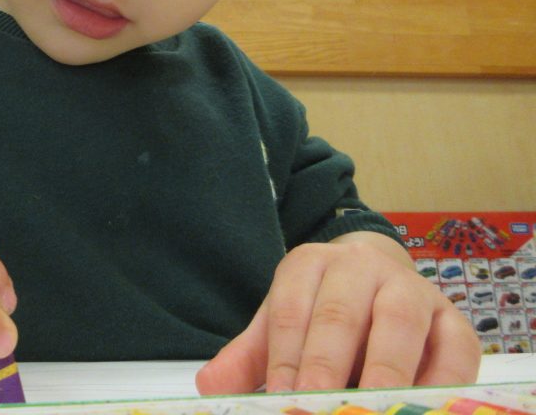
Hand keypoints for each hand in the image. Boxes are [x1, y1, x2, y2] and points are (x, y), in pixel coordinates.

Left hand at [196, 232, 479, 393]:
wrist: (380, 283)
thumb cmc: (321, 313)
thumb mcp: (281, 326)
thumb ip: (248, 357)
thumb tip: (209, 386)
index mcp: (310, 264)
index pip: (289, 310)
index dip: (283, 358)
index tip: (280, 398)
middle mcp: (361, 268)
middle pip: (340, 315)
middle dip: (325, 366)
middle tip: (316, 406)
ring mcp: (412, 290)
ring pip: (399, 324)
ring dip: (384, 373)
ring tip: (370, 408)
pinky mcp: (456, 321)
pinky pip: (455, 352)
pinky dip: (442, 384)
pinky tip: (423, 409)